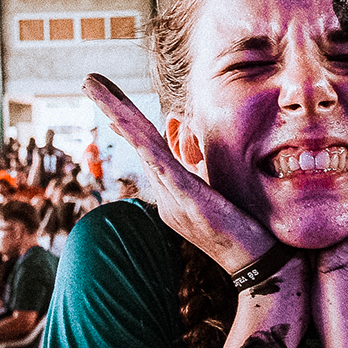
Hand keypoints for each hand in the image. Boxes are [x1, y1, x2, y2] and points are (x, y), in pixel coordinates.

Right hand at [82, 74, 274, 273]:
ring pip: (143, 150)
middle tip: (88, 79)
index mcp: (172, 192)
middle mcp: (167, 195)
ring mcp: (175, 201)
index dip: (127, 118)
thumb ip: (196, 161)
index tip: (108, 94)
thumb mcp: (217, 188)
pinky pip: (163, 169)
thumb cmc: (245, 228)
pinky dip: (144, 144)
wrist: (259, 268)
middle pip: (138, 142)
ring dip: (119, 115)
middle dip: (113, 108)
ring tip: (97, 90)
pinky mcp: (190, 204)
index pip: (147, 146)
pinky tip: (127, 124)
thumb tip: (177, 124)